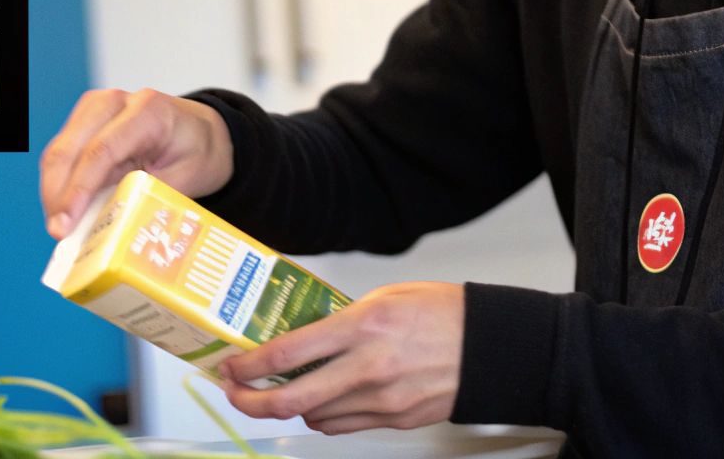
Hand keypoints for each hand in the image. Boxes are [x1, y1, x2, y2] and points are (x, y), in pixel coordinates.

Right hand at [39, 88, 233, 238]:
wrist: (199, 128)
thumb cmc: (197, 149)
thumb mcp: (188, 177)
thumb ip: (150, 198)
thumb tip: (114, 228)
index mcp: (147, 112)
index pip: (100, 151)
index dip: (77, 190)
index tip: (65, 224)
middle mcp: (114, 103)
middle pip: (69, 149)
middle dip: (57, 195)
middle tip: (58, 233)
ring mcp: (95, 108)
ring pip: (58, 153)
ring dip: (54, 193)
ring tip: (60, 228)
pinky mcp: (84, 121)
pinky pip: (63, 156)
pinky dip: (60, 186)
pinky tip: (65, 212)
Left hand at [217, 281, 463, 434]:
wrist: (491, 347)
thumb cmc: (443, 313)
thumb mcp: (385, 297)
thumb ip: (340, 318)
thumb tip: (302, 334)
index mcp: (363, 326)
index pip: (288, 353)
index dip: (248, 365)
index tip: (231, 365)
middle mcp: (368, 367)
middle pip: (290, 400)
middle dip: (249, 400)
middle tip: (234, 391)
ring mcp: (382, 400)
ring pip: (313, 417)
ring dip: (287, 408)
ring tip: (276, 392)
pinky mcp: (394, 420)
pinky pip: (343, 426)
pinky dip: (322, 417)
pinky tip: (317, 401)